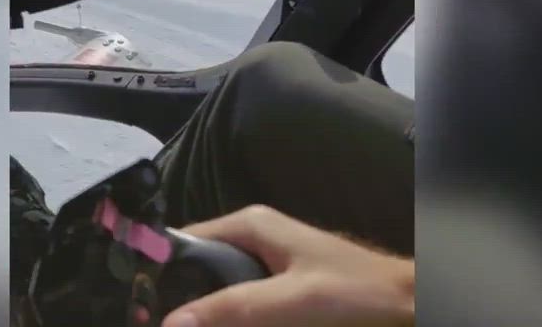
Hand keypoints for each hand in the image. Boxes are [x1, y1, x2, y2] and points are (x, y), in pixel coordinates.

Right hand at [161, 205, 413, 326]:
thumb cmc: (357, 292)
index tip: (134, 302)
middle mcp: (251, 239)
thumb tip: (169, 322)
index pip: (182, 242)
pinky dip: (225, 320)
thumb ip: (233, 309)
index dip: (156, 272)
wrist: (406, 304)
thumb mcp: (290, 301)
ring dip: (202, 314)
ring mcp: (264, 268)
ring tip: (175, 326)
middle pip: (194, 271)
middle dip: (177, 300)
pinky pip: (237, 307)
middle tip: (153, 322)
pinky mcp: (276, 294)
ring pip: (214, 294)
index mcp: (249, 225)